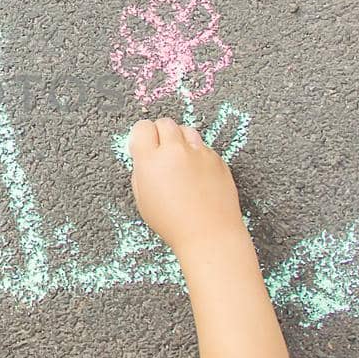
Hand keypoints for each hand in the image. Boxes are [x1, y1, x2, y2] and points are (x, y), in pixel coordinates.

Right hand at [128, 118, 245, 259]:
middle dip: (160, 134)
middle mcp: (175, 151)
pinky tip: (196, 174)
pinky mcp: (217, 159)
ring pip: (186, 130)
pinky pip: (203, 146)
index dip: (141, 135)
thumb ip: (141, 172)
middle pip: (165, 123)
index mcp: (151, 161)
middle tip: (161, 151)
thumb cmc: (173, 224)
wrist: (209, 234)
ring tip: (179, 159)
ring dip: (180, 140)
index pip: (142, 127)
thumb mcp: (143, 199)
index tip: (143, 145)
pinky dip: (197, 154)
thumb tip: (144, 157)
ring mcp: (199, 153)